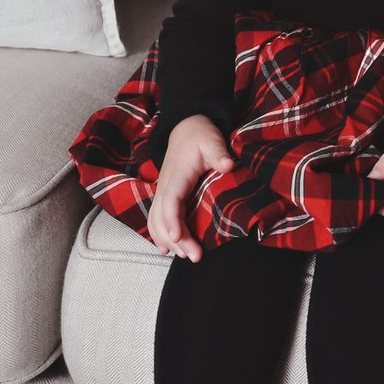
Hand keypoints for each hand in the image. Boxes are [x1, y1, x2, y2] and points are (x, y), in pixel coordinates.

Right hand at [146, 115, 232, 261]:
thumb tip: (228, 164)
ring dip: (167, 240)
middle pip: (163, 217)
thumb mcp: (212, 140)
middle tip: (194, 256)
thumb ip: (219, 152)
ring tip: (185, 256)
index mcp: (177, 175)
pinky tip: (166, 249)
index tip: (178, 237)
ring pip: (156, 220)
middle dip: (175, 239)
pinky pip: (156, 217)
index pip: (171, 201)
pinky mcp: (165, 194)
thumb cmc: (200, 135)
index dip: (173, 220)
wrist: (186, 127)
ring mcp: (163, 191)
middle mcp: (165, 185)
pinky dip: (158, 234)